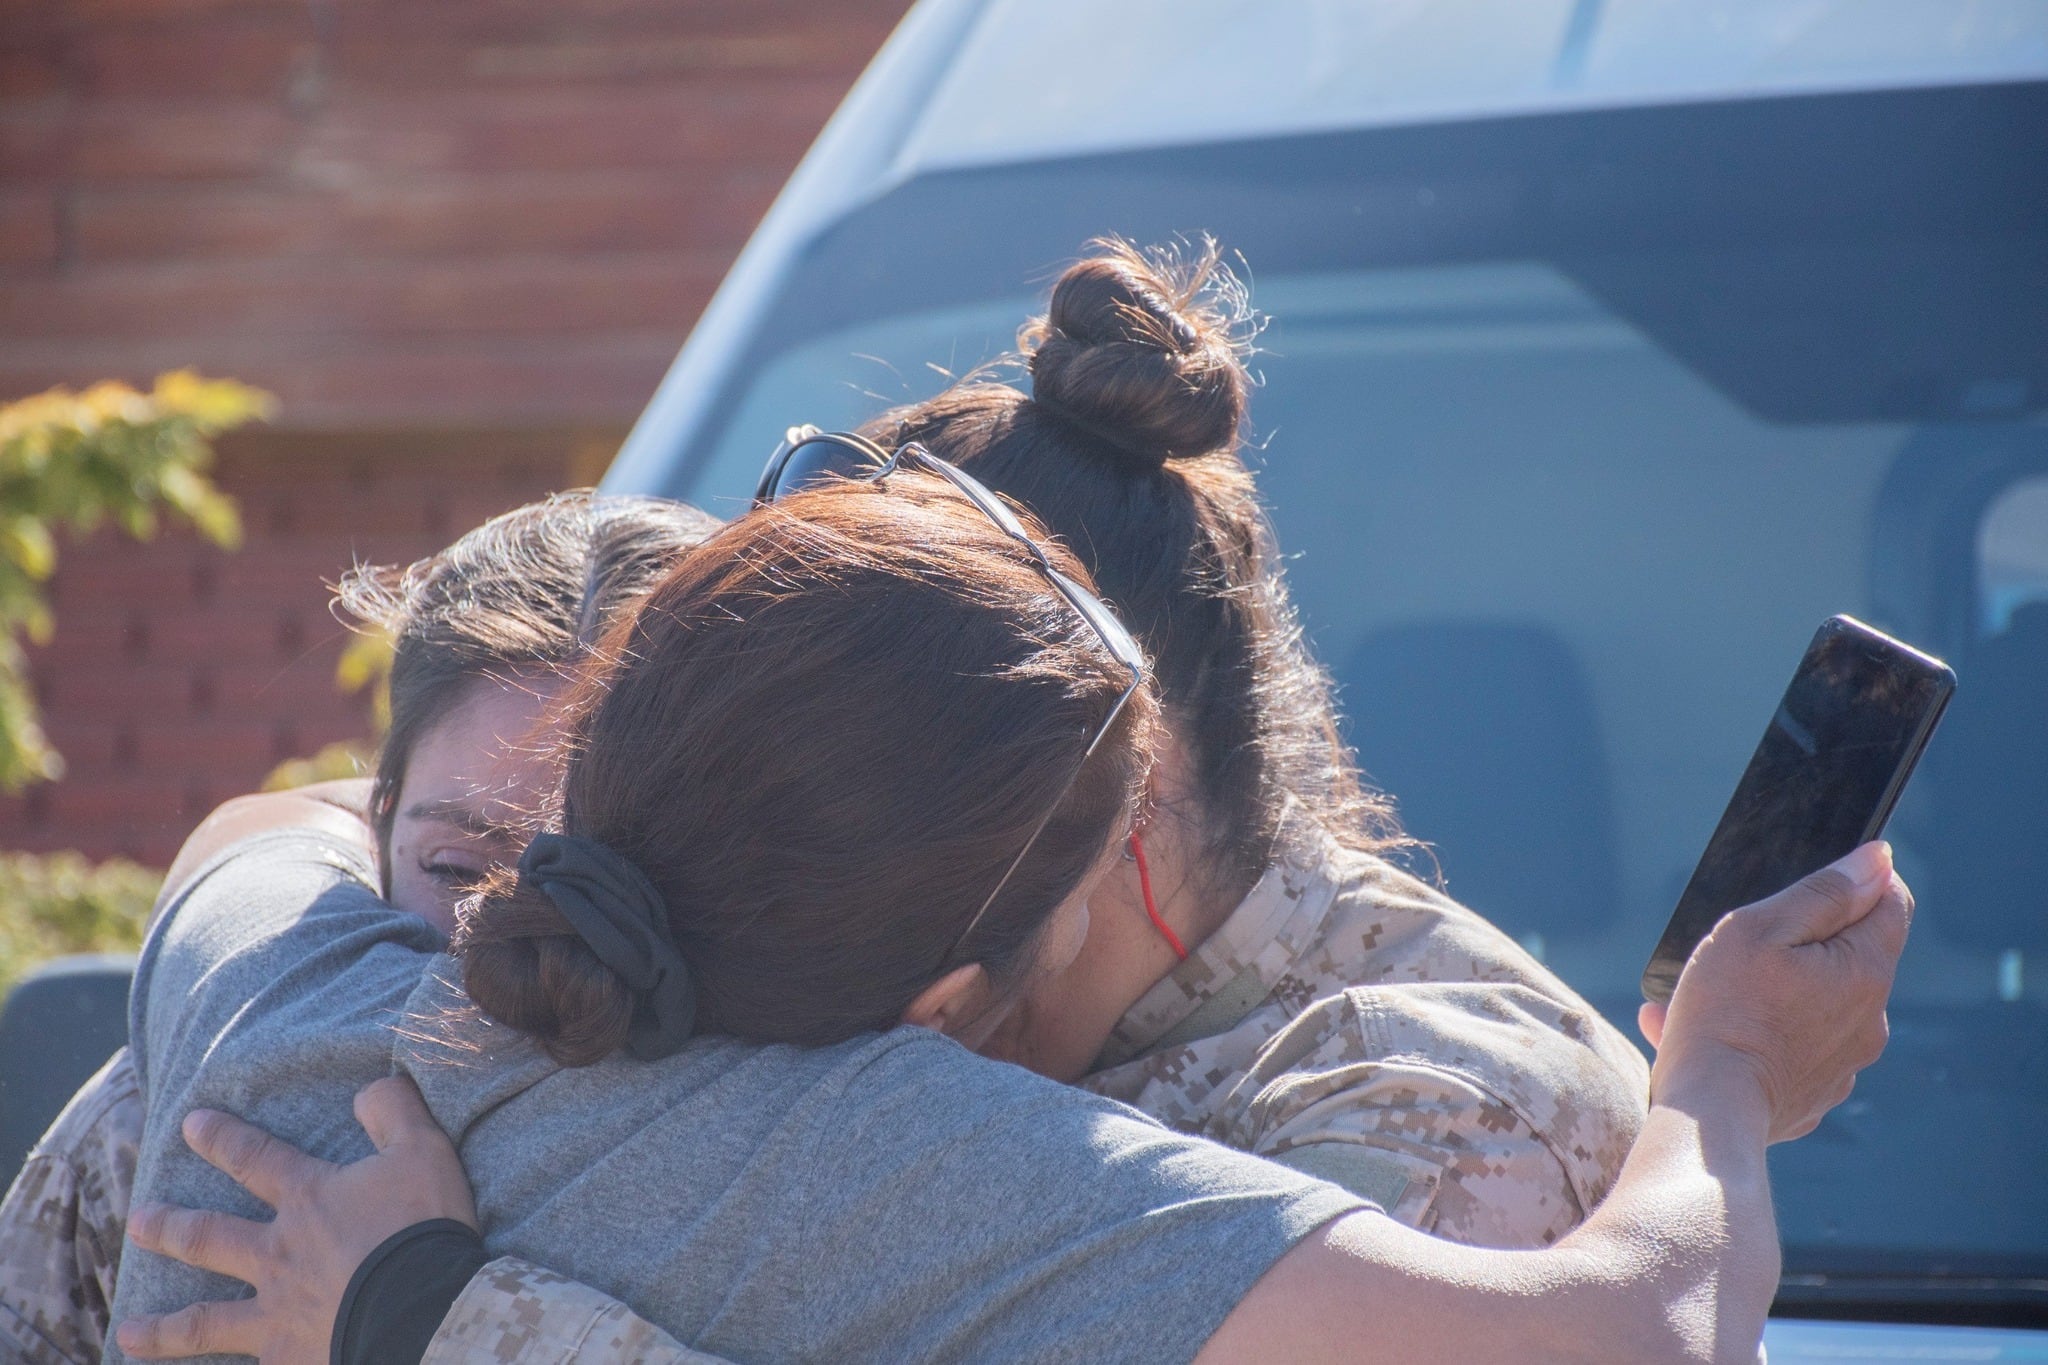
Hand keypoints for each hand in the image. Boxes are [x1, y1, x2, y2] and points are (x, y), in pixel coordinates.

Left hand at [116, 1076, 475, 1361]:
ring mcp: (276, 1312)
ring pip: (204, 1319)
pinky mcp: (286, 1357)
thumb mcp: (423, 1150)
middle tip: (137, 1221)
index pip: (254, 1157)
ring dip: (163, 1327)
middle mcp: (278, 1254)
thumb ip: (393, 1111)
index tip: (190, 1124)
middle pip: (209, 1236)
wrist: (425, 1311)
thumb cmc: (423, 1227)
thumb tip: (368, 1090)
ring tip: (126, 1332)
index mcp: (309, 1199)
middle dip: (169, 1227)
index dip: (221, 1138)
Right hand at [1648, 842, 1911, 1142]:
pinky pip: (1794, 1048)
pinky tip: (1709, 1033)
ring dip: (1773, 991)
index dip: (1855, 884)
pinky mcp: (1816, 1093)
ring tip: (1708, 997)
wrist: (1709, 1113)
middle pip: (1850, 955)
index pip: (1891, 903)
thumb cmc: (1726, 1012)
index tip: (1809, 890)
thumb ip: (1822, 892)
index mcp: (1865, 970)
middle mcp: (1871, 1019)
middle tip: (1743, 948)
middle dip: (1803, 942)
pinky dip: (1762, 1035)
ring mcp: (1845, 1061)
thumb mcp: (1761, 929)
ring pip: (1817, 1003)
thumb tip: (1876, 858)